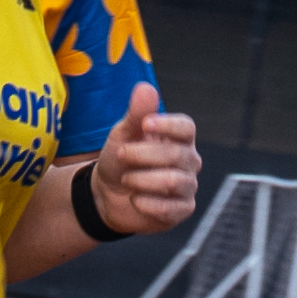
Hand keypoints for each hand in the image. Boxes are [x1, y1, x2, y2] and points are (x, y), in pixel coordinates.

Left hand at [90, 81, 200, 237]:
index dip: (168, 125)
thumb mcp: (122, 134)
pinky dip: (147, 203)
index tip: (145, 124)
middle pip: (177, 155)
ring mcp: (187, 186)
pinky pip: (172, 208)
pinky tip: (135, 199)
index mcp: (178, 138)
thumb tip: (145, 87)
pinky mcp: (182, 210)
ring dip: (142, 180)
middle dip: (143, 155)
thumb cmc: (120, 159)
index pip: (187, 127)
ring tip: (126, 180)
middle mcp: (188, 160)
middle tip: (121, 155)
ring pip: (174, 181)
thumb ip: (136, 113)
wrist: (108, 195)